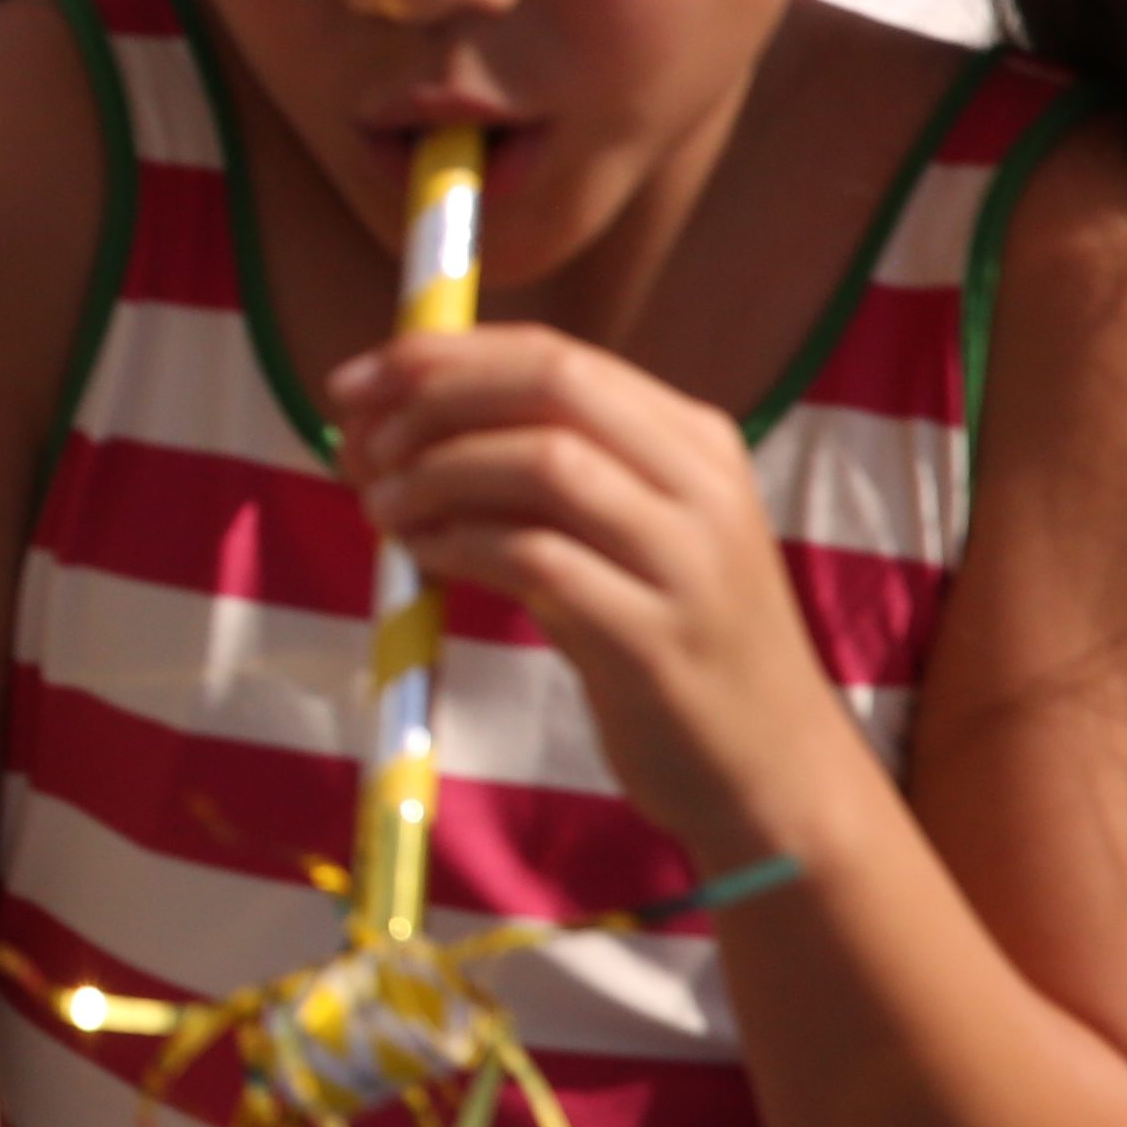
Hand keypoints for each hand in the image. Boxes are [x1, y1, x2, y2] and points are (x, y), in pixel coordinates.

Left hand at [326, 325, 867, 870]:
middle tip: (362, 442)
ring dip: (438, 473)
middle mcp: (702, 485)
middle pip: (551, 386)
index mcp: (693, 440)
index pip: (554, 354)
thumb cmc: (666, 643)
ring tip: (382, 507)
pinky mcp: (655, 640)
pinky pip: (538, 562)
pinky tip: (420, 557)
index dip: (439, 357)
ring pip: (545, 462)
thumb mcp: (623, 537)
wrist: (771, 772)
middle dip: (433, 398)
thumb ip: (527, 475)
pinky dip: (459, 545)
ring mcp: (688, 562)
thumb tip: (380, 430)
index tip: (355, 383)